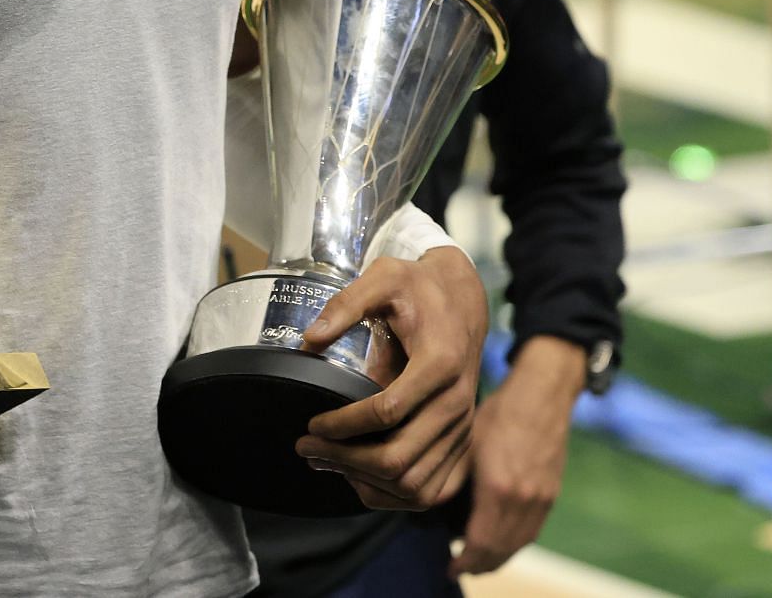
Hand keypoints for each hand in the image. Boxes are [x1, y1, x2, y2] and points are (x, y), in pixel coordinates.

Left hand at [294, 247, 486, 509]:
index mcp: (440, 364)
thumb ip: (345, 303)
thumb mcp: (384, 276)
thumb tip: (309, 339)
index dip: (342, 424)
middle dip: (345, 459)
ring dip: (366, 482)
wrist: (462, 301)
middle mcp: (457, 403)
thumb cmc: (420, 288)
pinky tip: (361, 478)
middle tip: (307, 448)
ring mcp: (462, 428)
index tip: (312, 423)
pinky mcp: (463, 443)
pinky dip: (394, 495)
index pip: (387, 412)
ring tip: (327, 463)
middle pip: (399, 459)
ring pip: (415, 485)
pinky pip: (433, 491)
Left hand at [448, 336, 586, 577]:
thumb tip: (433, 501)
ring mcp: (542, 500)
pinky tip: (500, 539)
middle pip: (501, 551)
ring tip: (476, 560)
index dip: (464, 562)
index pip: (481, 543)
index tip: (450, 568)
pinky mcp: (551, 494)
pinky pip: (531, 531)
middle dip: (479, 565)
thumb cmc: (500, 411)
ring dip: (497, 557)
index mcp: (499, 489)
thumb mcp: (467, 442)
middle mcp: (525, 501)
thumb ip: (454, 476)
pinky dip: (514, 543)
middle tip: (459, 568)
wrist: (542, 393)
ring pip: (518, 544)